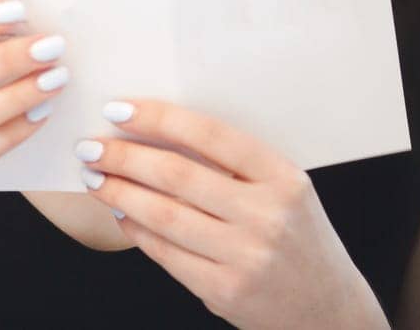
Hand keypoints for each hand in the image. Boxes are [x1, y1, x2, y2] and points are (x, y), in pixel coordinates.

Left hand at [78, 99, 385, 328]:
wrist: (330, 311)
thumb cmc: (296, 237)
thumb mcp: (283, 191)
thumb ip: (232, 165)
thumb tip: (152, 134)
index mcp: (283, 178)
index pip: (210, 135)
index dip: (157, 118)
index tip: (116, 109)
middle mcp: (267, 216)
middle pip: (176, 174)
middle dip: (123, 157)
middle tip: (89, 146)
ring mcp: (246, 256)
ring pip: (163, 215)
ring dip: (118, 192)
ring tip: (93, 177)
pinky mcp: (225, 290)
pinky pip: (165, 253)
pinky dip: (135, 230)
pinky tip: (119, 214)